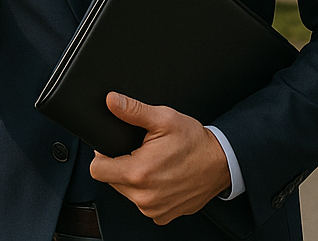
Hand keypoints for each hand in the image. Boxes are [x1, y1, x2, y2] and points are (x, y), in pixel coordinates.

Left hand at [89, 92, 230, 224]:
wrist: (221, 163)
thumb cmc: (194, 141)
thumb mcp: (163, 118)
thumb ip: (133, 110)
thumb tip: (111, 101)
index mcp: (139, 173)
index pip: (97, 170)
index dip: (102, 154)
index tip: (114, 147)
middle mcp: (144, 197)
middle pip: (111, 180)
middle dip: (120, 164)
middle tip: (139, 151)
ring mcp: (154, 210)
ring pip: (126, 192)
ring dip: (133, 178)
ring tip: (152, 162)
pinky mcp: (163, 216)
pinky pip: (143, 203)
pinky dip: (147, 191)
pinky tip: (160, 177)